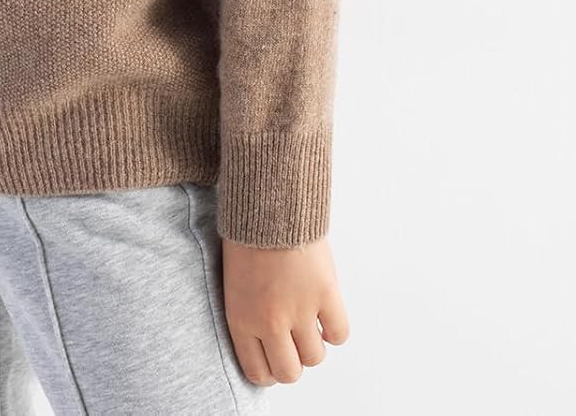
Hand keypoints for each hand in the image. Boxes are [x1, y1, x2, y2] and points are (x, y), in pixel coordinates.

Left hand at [220, 235, 349, 384]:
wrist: (267, 203)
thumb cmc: (246, 237)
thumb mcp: (235, 283)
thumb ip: (250, 316)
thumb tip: (268, 342)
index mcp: (241, 319)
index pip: (258, 372)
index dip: (270, 369)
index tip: (275, 357)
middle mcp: (269, 322)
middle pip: (289, 373)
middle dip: (293, 361)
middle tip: (294, 341)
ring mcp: (299, 310)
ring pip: (315, 358)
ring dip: (314, 343)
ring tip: (309, 321)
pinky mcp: (325, 294)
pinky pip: (339, 333)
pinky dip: (335, 328)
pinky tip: (326, 313)